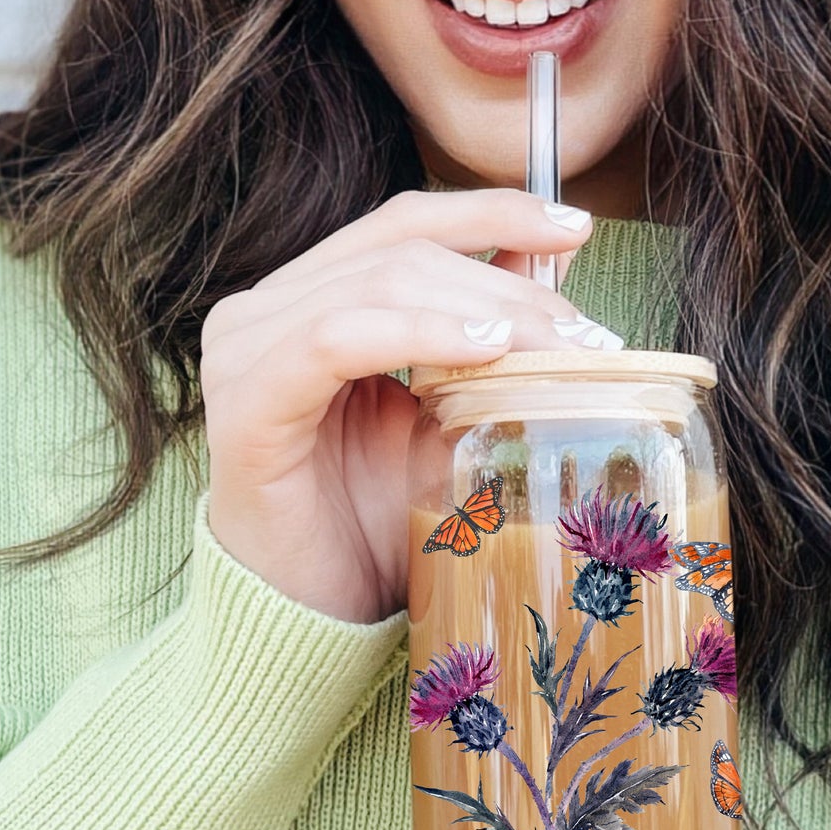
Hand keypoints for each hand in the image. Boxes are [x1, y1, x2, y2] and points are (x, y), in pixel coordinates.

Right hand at [200, 188, 603, 623]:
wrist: (309, 618)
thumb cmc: (369, 526)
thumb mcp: (442, 421)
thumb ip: (479, 346)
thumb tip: (555, 276)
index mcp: (306, 304)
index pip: (402, 225)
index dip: (490, 211)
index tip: (574, 228)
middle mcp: (264, 312)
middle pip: (399, 248)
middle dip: (505, 279)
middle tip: (584, 330)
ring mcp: (246, 352)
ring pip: (378, 283)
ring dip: (480, 307)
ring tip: (554, 345)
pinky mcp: (247, 404)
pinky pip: (335, 340)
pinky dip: (418, 334)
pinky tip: (484, 353)